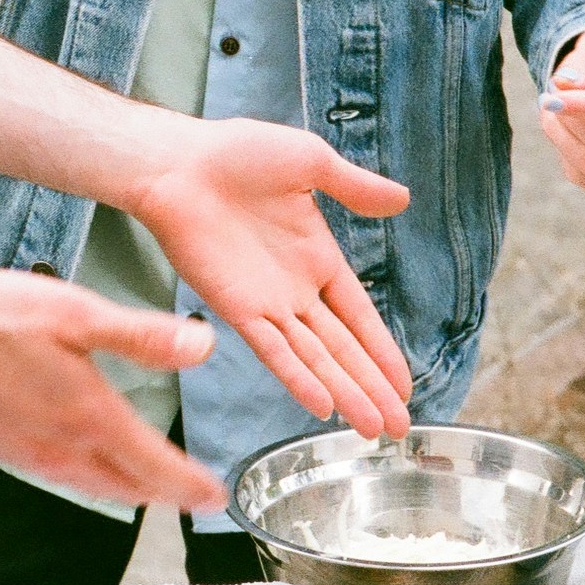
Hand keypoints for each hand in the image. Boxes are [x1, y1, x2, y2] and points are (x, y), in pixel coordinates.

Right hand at [0, 270, 224, 513]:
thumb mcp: (76, 312)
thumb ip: (142, 336)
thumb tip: (204, 345)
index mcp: (92, 417)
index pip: (158, 469)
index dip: (193, 487)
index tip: (217, 497)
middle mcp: (65, 449)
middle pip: (130, 487)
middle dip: (167, 492)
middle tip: (194, 492)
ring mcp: (32, 456)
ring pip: (97, 486)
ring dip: (130, 487)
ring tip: (151, 481)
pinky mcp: (7, 450)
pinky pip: (65, 476)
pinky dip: (93, 477)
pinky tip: (90, 460)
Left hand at [126, 118, 413, 438]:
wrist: (179, 161)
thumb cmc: (237, 154)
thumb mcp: (310, 163)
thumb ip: (354, 187)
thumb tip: (404, 199)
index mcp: (317, 259)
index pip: (359, 316)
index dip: (382, 351)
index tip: (405, 386)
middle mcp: (295, 291)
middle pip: (343, 350)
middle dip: (372, 388)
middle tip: (400, 429)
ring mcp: (265, 304)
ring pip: (315, 359)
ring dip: (346, 393)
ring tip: (374, 430)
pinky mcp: (235, 309)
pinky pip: (273, 350)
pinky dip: (298, 377)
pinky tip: (323, 405)